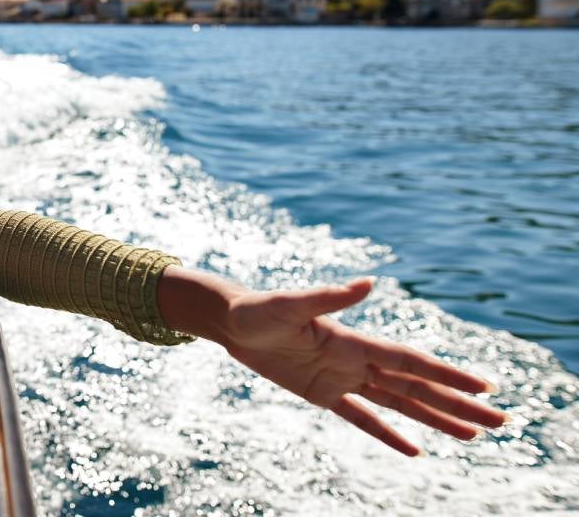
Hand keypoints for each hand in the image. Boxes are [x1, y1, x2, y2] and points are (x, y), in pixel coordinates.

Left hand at [221, 277, 506, 454]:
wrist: (232, 320)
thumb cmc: (258, 309)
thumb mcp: (289, 304)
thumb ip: (329, 296)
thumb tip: (369, 282)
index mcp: (354, 342)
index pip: (410, 362)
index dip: (447, 375)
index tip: (483, 387)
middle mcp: (356, 361)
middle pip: (418, 387)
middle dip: (458, 404)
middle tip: (500, 420)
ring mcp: (342, 378)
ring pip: (400, 404)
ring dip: (436, 419)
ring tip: (474, 436)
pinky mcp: (322, 393)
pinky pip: (362, 418)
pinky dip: (388, 434)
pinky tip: (416, 450)